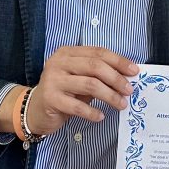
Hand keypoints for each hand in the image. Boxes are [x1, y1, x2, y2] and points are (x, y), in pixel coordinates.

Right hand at [0, 46, 137, 136]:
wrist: (34, 109)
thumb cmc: (64, 92)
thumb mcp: (80, 78)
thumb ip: (99, 74)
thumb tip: (128, 76)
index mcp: (68, 52)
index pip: (98, 53)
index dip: (119, 61)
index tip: (134, 72)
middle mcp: (59, 62)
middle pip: (95, 66)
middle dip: (116, 79)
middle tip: (129, 90)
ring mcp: (53, 80)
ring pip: (90, 84)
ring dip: (110, 95)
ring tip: (121, 104)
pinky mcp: (51, 98)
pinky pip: (77, 106)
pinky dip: (92, 112)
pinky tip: (101, 116)